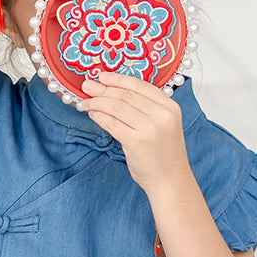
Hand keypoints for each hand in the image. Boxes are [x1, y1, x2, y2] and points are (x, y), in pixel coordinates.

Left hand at [81, 73, 190, 193]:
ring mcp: (149, 128)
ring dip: (98, 102)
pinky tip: (92, 114)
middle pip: (126, 95)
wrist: (170, 180)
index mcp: (170, 107)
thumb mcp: (164, 125)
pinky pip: (112, 123)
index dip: (119, 79)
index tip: (103, 76)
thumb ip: (149, 109)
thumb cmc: (164, 155)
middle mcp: (161, 114)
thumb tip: (117, 94)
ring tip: (86, 101)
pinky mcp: (136, 141)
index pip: (141, 86)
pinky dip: (99, 116)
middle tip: (87, 85)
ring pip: (117, 107)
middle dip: (103, 89)